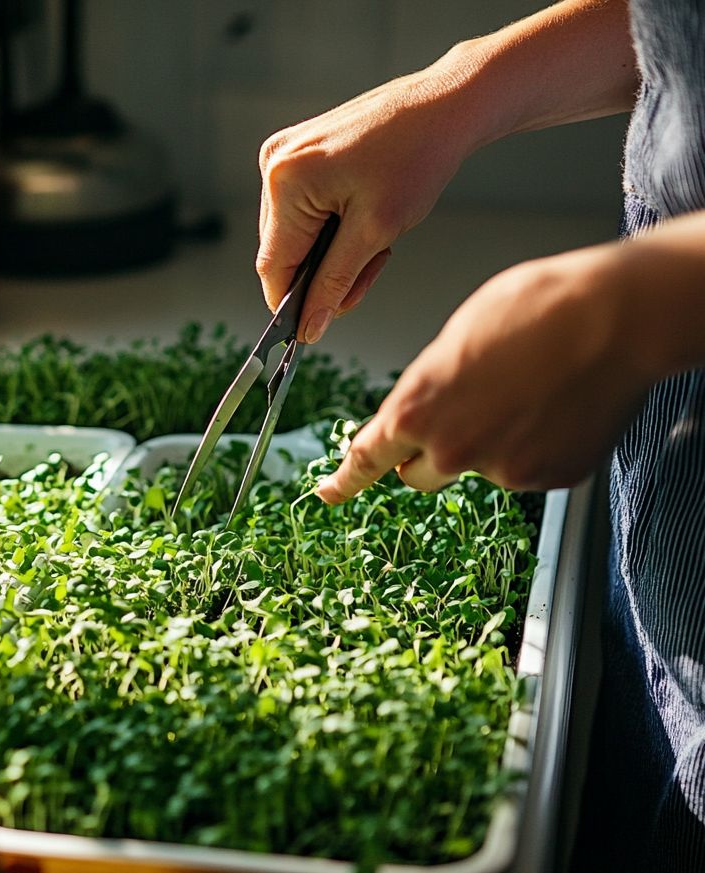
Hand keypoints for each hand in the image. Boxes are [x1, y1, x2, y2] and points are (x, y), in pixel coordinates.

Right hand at [258, 68, 478, 341]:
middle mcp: (273, 165)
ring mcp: (283, 157)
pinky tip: (363, 218)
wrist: (444, 106)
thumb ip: (334, 283)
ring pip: (294, 235)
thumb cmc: (417, 157)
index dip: (292, 304)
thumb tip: (308, 327)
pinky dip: (331, 228)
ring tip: (376, 242)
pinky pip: (302, 211)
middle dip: (322, 274)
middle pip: (282, 252)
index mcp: (286, 182)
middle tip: (370, 272)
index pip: (274, 265)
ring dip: (331, 253)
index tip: (314, 329)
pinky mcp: (298, 155)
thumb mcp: (376, 232)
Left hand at [315, 244, 653, 501]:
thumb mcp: (456, 336)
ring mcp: (502, 471)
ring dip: (490, 443)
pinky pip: (528, 469)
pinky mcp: (547, 478)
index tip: (328, 492)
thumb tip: (428, 402)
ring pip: (479, 467)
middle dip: (429, 452)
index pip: (366, 458)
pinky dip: (536, 446)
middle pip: (418, 474)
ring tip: (528, 391)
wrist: (616, 316)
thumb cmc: (537, 308)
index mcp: (416, 410)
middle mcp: (452, 450)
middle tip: (463, 413)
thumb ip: (429, 384)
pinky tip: (556, 406)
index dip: (344, 479)